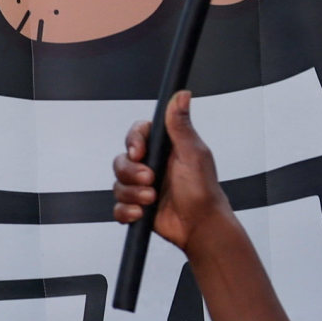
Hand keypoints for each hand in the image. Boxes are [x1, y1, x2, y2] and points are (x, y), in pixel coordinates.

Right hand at [112, 93, 234, 254]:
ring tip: (152, 199)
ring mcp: (142, 186)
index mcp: (163, 148)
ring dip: (133, 193)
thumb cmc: (203, 190)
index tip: (139, 153)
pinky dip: (126, 211)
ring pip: (118, 184)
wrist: (201, 225)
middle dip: (132, 173)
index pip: (137, 135)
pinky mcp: (137, 206)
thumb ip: (181, 125)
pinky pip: (118, 206)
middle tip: (151, 180)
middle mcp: (150, 165)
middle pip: (122, 160)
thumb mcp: (193, 152)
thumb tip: (182, 95)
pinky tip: (141, 213)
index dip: (133, 143)